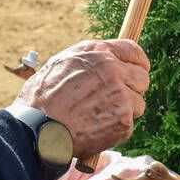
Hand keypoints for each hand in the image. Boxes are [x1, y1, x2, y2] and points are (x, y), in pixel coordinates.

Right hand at [14, 39, 148, 157]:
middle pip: (142, 78)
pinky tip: (95, 128)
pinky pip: (129, 123)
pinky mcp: (123, 121)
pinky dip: (116, 128)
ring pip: (138, 103)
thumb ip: (90, 60)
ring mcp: (121, 97)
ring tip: (98, 116)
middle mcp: (114, 71)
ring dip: (125, 111)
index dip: (138, 62)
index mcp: (98, 53)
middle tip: (118, 99)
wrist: (37, 129)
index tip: (138, 70)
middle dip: (134, 88)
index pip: (133, 51)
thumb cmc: (42, 98)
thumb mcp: (62, 63)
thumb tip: (107, 60)